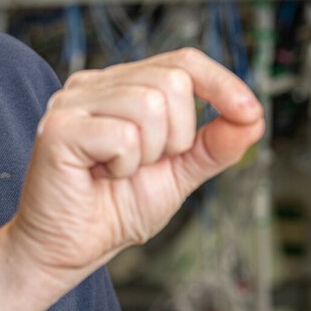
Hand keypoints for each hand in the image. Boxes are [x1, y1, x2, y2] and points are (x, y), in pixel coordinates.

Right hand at [6, 48, 263, 282]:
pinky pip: (124, 136)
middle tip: (147, 164)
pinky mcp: (58, 128)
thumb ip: (213, 146)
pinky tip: (101, 175)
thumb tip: (252, 118)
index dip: (222, 83)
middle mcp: (94, 85)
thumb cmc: (113, 209)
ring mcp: (72, 103)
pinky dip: (124, 166)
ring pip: (150, 104)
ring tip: (120, 171)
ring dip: (149, 153)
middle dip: (178, 134)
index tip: (249, 113)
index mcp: (121, 87)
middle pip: (172, 80)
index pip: (182, 61)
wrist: (70, 249)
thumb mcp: (179, 174)